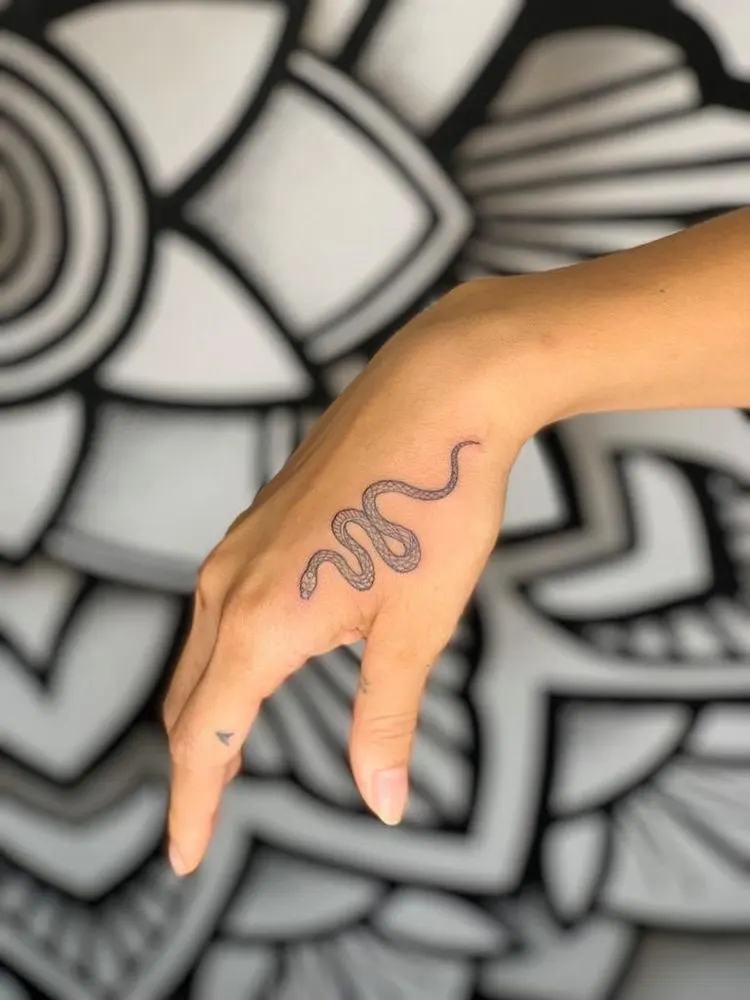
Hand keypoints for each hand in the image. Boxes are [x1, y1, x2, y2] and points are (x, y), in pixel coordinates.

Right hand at [161, 279, 549, 875]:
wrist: (437, 393)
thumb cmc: (432, 505)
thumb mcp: (415, 627)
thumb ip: (384, 718)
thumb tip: (380, 801)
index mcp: (260, 624)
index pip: (204, 740)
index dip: (192, 808)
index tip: (185, 858)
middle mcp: (231, 584)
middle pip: (189, 699)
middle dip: (195, 765)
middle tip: (205, 818)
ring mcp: (240, 546)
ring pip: (201, 650)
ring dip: (207, 710)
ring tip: (229, 752)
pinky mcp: (261, 522)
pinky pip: (221, 606)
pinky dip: (225, 657)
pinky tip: (261, 660)